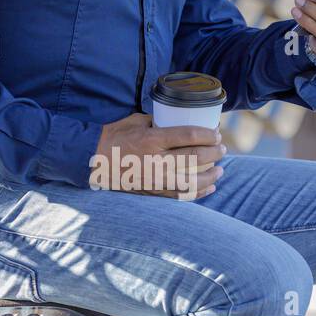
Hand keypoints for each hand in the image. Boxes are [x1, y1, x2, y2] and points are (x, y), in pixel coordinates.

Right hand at [89, 112, 226, 199]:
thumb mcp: (136, 122)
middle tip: (223, 149)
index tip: (217, 133)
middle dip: (214, 153)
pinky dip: (197, 193)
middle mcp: (156, 160)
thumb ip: (159, 122)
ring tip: (221, 170)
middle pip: (195, 157)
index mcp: (152, 139)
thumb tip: (179, 121)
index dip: (208, 135)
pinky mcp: (152, 191)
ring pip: (191, 180)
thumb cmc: (114, 136)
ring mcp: (155, 178)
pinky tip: (209, 188)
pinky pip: (180, 195)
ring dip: (210, 175)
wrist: (92, 160)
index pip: (189, 136)